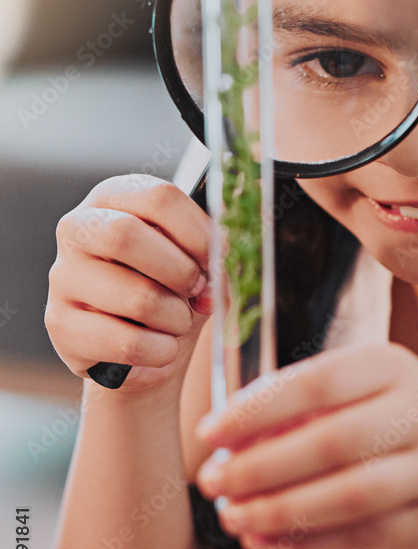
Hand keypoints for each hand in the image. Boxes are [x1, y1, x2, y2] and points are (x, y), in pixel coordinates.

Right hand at [45, 175, 211, 392]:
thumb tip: (225, 249)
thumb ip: (211, 250)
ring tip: (178, 323)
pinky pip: (127, 342)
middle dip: (181, 271)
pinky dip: (161, 350)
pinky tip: (162, 348)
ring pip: (135, 296)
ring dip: (176, 318)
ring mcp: (63, 277)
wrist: (145, 350)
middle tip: (199, 290)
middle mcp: (77, 228)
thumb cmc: (171, 292)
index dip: (199, 232)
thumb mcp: (195, 261)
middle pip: (126, 236)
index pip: (158, 197)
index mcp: (114, 198)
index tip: (219, 259)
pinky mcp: (60, 325)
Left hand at [194, 342, 417, 548]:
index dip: (257, 411)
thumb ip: (306, 404)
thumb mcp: (369, 388)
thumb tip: (230, 441)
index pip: (317, 383)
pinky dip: (307, 542)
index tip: (209, 434)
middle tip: (212, 482)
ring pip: (348, 496)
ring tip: (233, 517)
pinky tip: (266, 541)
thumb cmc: (403, 416)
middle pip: (330, 443)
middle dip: (259, 467)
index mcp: (393, 365)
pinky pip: (362, 536)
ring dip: (279, 511)